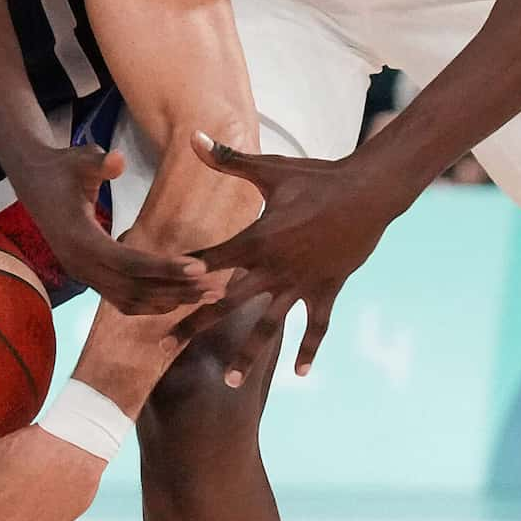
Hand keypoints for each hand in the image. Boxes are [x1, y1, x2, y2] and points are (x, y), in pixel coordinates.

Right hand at [8, 141, 214, 316]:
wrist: (34, 184)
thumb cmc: (62, 168)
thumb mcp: (78, 159)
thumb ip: (97, 161)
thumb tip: (117, 160)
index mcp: (79, 239)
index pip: (128, 262)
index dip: (164, 267)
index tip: (199, 267)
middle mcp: (81, 265)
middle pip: (135, 288)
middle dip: (177, 289)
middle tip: (217, 287)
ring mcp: (84, 275)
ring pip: (131, 300)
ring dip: (171, 300)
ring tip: (209, 296)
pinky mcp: (90, 277)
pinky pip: (123, 300)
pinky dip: (152, 303)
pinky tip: (182, 298)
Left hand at [182, 133, 417, 382]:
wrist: (368, 191)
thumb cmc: (317, 177)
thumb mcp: (271, 169)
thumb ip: (228, 160)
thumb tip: (193, 136)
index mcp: (256, 238)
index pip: (208, 262)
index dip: (180, 276)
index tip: (153, 294)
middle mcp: (273, 267)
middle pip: (225, 302)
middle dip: (193, 325)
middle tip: (164, 348)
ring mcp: (300, 282)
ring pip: (267, 326)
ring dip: (247, 355)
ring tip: (230, 384)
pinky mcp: (326, 288)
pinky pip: (315, 325)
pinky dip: (308, 349)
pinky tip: (299, 373)